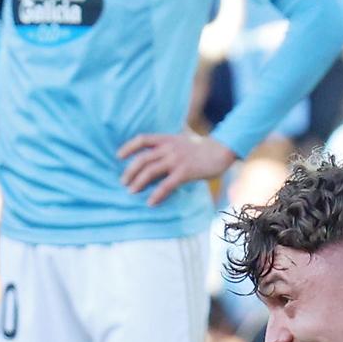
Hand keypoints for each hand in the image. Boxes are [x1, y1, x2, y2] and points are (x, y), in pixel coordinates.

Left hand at [118, 132, 235, 204]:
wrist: (223, 150)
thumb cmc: (204, 148)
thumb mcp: (184, 141)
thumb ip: (170, 146)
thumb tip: (159, 158)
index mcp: (168, 139)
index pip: (142, 139)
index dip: (128, 147)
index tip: (118, 156)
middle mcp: (170, 148)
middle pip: (143, 158)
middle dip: (130, 171)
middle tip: (124, 182)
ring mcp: (177, 160)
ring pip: (151, 171)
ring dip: (138, 182)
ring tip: (131, 191)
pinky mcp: (186, 172)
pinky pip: (167, 184)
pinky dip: (157, 194)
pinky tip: (151, 202)